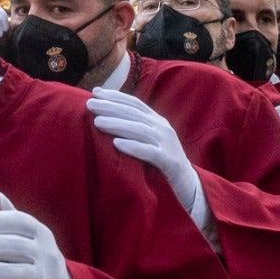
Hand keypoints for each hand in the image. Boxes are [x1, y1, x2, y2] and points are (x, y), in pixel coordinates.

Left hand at [88, 87, 201, 213]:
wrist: (190, 186)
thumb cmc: (161, 162)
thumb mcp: (148, 141)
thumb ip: (133, 128)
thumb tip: (104, 116)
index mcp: (157, 122)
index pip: (134, 104)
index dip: (115, 96)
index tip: (95, 92)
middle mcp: (163, 129)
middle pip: (134, 115)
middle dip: (111, 107)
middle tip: (89, 104)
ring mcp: (168, 145)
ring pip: (140, 131)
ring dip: (118, 125)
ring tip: (97, 122)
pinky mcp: (170, 163)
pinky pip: (151, 153)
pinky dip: (134, 147)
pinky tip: (117, 144)